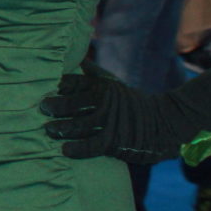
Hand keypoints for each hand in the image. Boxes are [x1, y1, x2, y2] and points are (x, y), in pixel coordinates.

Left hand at [44, 52, 210, 165]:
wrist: (168, 122)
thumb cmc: (133, 103)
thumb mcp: (115, 85)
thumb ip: (94, 74)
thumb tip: (78, 59)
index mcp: (103, 87)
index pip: (74, 83)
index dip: (58, 86)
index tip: (43, 87)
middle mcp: (105, 103)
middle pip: (73, 104)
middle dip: (55, 106)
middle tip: (43, 108)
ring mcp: (110, 122)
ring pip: (78, 125)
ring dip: (60, 128)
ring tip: (48, 130)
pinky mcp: (115, 141)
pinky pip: (91, 146)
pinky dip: (77, 149)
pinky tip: (65, 150)